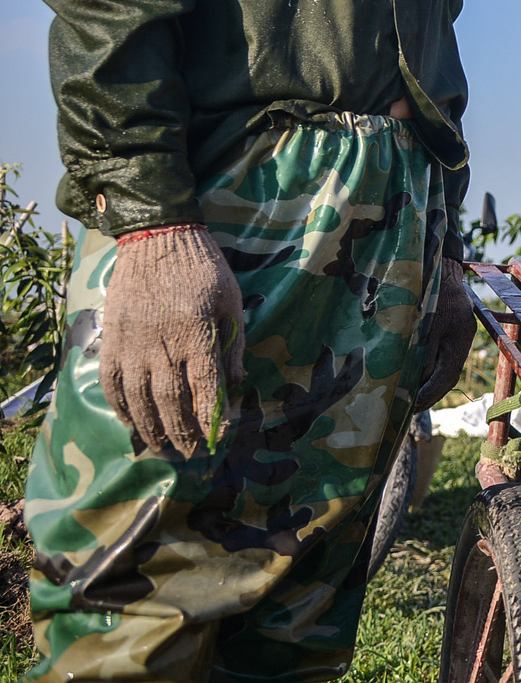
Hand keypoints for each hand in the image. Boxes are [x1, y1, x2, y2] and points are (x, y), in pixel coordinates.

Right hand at [101, 224, 245, 456]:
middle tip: (188, 454)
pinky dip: (120, 406)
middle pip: (169, 400)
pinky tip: (131, 422)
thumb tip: (237, 384)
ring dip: (150, 427)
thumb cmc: (205, 269)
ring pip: (138, 397)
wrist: (158, 238)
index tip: (217, 438)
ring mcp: (132, 342)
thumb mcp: (232, 301)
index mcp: (196, 333)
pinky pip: (112, 381)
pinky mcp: (112, 338)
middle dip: (180, 432)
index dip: (210, 417)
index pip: (204, 386)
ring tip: (161, 447)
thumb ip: (233, 344)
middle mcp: (161, 343)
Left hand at [415, 264, 477, 410]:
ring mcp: (459, 332)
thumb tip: (419, 381)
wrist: (439, 262)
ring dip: (430, 382)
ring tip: (411, 397)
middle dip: (430, 393)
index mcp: (460, 337)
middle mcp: (462, 337)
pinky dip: (430, 367)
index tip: (411, 407)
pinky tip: (417, 374)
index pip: (447, 376)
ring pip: (446, 365)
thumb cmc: (429, 290)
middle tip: (409, 408)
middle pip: (449, 374)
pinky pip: (442, 354)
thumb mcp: (424, 322)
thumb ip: (424, 351)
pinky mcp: (452, 326)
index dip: (430, 395)